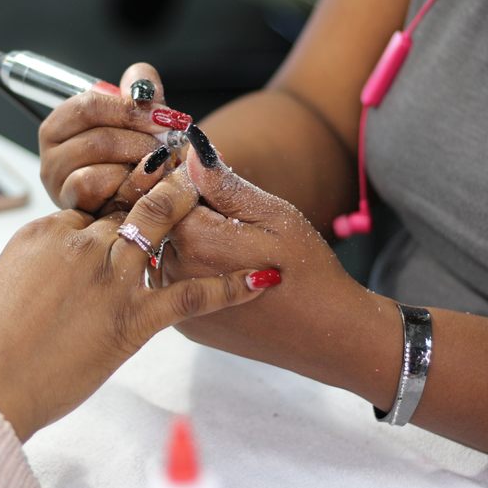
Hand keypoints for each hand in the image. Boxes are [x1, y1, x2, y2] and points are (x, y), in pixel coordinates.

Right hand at [0, 167, 272, 441]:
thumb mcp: (1, 285)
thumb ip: (33, 265)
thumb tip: (46, 265)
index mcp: (46, 232)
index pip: (92, 196)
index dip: (119, 184)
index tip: (139, 175)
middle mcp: (82, 244)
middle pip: (129, 196)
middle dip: (159, 176)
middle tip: (185, 162)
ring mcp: (110, 277)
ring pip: (160, 223)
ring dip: (191, 202)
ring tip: (213, 187)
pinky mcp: (132, 319)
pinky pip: (190, 295)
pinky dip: (229, 286)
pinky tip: (260, 277)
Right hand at [38, 63, 192, 213]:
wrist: (138, 200)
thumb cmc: (132, 158)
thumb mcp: (139, 120)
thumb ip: (141, 93)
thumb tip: (143, 83)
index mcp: (61, 124)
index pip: (90, 105)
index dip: (130, 109)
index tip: (163, 116)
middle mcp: (52, 153)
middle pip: (97, 139)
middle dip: (140, 143)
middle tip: (166, 148)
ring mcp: (58, 183)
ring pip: (96, 169)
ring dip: (135, 168)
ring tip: (156, 168)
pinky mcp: (70, 206)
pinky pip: (98, 193)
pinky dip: (124, 187)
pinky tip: (140, 185)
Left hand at [159, 137, 374, 388]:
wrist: (325, 335)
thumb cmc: (307, 269)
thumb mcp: (272, 215)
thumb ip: (224, 185)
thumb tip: (190, 152)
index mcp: (195, 240)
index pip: (168, 190)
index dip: (190, 178)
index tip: (214, 179)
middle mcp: (174, 273)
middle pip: (162, 222)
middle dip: (186, 208)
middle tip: (229, 216)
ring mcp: (176, 304)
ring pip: (164, 251)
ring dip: (187, 239)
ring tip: (232, 247)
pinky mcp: (184, 324)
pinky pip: (175, 281)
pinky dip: (192, 269)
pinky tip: (227, 272)